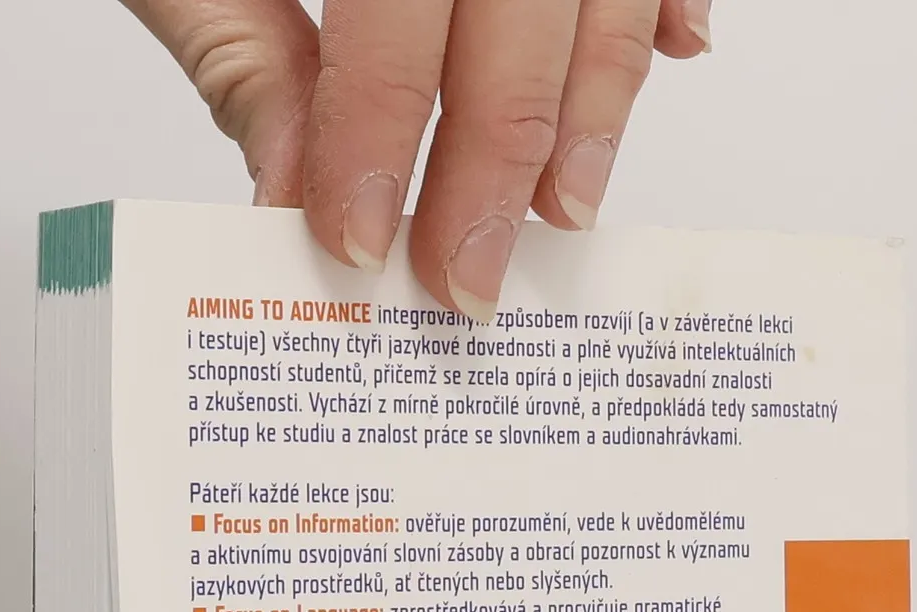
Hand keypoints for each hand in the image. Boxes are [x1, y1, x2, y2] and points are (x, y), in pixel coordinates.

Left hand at [120, 0, 712, 320]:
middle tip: (468, 279)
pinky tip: (673, 56)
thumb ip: (243, 49)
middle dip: (498, 164)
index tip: (359, 242)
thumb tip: (291, 190)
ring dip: (598, 105)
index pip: (396, 14)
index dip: (377, 137)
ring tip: (560, 211)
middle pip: (523, 9)